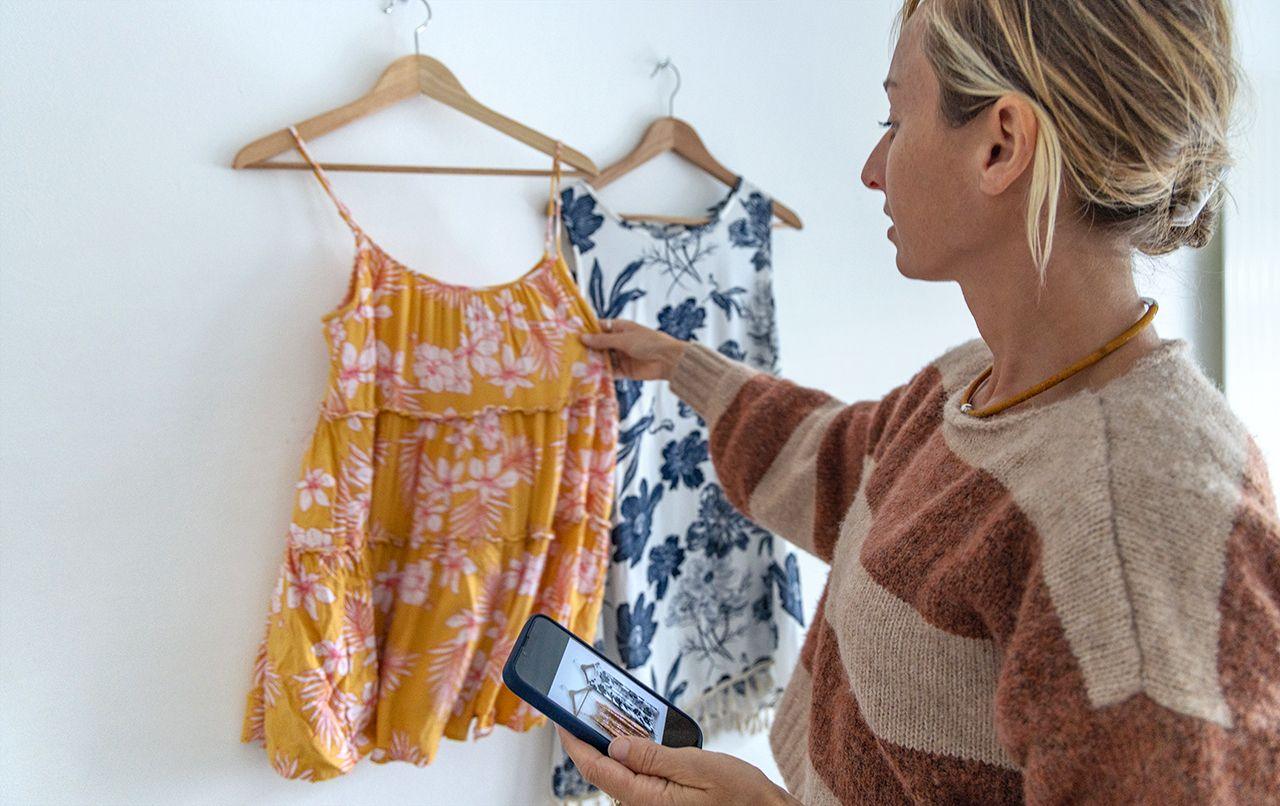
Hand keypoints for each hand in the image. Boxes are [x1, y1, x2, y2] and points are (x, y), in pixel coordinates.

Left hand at [556, 725, 799, 805]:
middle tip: (582, 706)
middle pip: (604, 769)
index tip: (560, 717)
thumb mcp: (698, 767)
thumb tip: (614, 746)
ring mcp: (654, 804)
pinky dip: (633, 752)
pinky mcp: (665, 801)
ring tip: (607, 713)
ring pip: (620, 771)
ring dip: (611, 743)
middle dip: (590, 737)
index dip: (573, 742)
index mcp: (647, 799)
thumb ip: (654, 756)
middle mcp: (645, 805)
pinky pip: (639, 775)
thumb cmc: (742, 797)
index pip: (596, 769)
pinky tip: (639, 733)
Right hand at [579, 319, 688, 380]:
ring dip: (593, 362)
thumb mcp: (624, 338)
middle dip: (588, 349)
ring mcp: (622, 356)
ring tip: (576, 366)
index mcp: (620, 328)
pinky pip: (611, 372)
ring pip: (604, 359)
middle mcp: (619, 342)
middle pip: (600, 345)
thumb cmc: (649, 342)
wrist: (668, 360)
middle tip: (569, 353)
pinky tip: (590, 376)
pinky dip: (602, 374)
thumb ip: (603, 340)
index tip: (571, 334)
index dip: (587, 331)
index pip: (600, 327)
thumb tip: (583, 337)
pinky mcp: (625, 371)